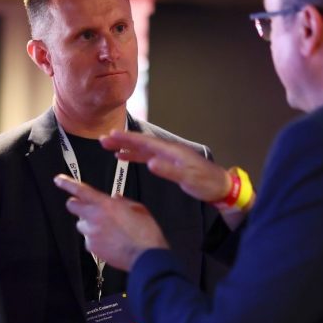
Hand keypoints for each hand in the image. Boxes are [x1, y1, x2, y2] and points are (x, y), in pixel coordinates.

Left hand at [53, 174, 168, 271]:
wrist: (145, 256)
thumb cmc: (145, 233)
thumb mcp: (138, 208)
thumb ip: (123, 201)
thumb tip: (115, 198)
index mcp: (106, 204)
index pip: (81, 190)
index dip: (67, 183)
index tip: (59, 179)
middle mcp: (94, 218)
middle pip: (72, 206)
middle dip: (77, 204)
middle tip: (86, 207)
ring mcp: (91, 234)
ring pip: (81, 225)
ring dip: (89, 224)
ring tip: (106, 230)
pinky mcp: (92, 248)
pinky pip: (88, 241)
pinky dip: (95, 240)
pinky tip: (109, 242)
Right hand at [100, 130, 231, 203]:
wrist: (220, 187)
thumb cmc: (206, 183)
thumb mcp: (188, 179)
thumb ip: (169, 171)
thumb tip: (150, 163)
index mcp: (172, 151)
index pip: (145, 142)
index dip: (127, 139)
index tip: (111, 136)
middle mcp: (168, 150)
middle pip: (141, 142)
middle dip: (122, 140)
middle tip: (103, 139)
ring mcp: (168, 156)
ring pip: (142, 148)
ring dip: (125, 147)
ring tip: (108, 147)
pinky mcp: (168, 163)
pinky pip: (146, 156)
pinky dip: (134, 155)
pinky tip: (124, 157)